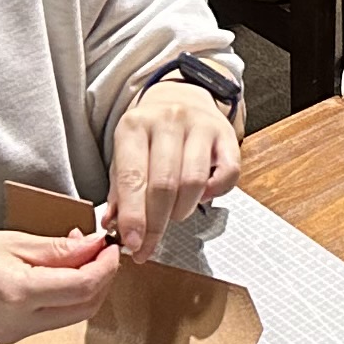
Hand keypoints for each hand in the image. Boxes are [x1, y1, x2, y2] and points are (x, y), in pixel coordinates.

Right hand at [0, 226, 115, 340]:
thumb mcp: (8, 241)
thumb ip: (55, 249)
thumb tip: (93, 246)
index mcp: (19, 294)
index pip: (84, 286)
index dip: (106, 265)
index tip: (111, 245)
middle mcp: (19, 322)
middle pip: (85, 307)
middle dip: (102, 278)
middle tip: (101, 248)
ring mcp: (14, 334)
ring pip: (72, 316)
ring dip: (85, 288)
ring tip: (78, 255)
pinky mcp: (9, 337)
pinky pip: (51, 319)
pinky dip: (64, 297)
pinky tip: (57, 273)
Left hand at [109, 76, 240, 257]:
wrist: (181, 98)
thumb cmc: (149, 136)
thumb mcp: (125, 154)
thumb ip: (119, 191)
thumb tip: (114, 226)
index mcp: (135, 125)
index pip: (133, 178)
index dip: (134, 216)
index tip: (133, 244)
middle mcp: (168, 121)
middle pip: (165, 184)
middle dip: (157, 224)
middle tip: (149, 245)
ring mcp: (200, 125)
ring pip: (194, 182)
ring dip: (183, 210)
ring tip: (174, 214)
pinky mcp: (226, 134)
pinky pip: (228, 174)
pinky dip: (215, 194)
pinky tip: (201, 197)